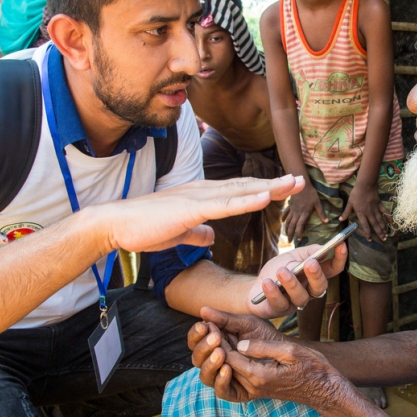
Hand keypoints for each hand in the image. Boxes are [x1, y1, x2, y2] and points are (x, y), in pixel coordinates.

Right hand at [104, 175, 303, 254]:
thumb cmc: (143, 228)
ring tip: (293, 184)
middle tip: (301, 180)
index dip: (263, 189)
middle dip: (275, 185)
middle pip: (246, 186)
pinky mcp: (190, 209)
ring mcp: (197, 198)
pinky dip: (246, 199)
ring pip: (240, 191)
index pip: (239, 191)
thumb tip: (209, 235)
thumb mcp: (177, 232)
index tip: (285, 188)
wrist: (115, 225)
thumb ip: (196, 231)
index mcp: (201, 197)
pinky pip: (224, 205)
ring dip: (269, 188)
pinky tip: (264, 196)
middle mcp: (203, 192)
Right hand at [188, 307, 285, 401]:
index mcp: (214, 344)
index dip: (196, 334)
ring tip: (221, 352)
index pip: (196, 341)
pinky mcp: (235, 392)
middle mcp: (215, 361)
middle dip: (203, 348)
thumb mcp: (246, 323)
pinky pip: (222, 391)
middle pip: (197, 359)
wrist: (287, 352)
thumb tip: (203, 310)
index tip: (204, 325)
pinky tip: (228, 369)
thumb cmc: (266, 336)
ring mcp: (223, 378)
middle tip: (216, 337)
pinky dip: (221, 381)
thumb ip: (225, 319)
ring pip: (205, 376)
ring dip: (210, 364)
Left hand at [219, 337, 348, 408]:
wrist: (324, 388)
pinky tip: (227, 346)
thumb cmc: (312, 367)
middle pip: (223, 365)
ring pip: (227, 372)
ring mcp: (255, 389)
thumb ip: (263, 348)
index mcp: (260, 376)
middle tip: (206, 326)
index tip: (210, 323)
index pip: (229, 357)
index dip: (217, 339)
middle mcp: (254, 386)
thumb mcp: (290, 352)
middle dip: (213, 346)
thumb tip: (240, 344)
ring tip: (213, 333)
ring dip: (218, 354)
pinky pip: (236, 376)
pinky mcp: (258, 388)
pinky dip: (227, 361)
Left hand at [247, 242, 347, 318]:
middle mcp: (309, 290)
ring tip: (282, 271)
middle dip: (316, 275)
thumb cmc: (276, 270)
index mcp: (314, 275)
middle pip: (320, 287)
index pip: (332, 269)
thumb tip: (324, 248)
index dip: (339, 259)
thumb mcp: (291, 256)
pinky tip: (268, 283)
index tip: (341, 245)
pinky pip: (280, 303)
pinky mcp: (280, 309)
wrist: (255, 286)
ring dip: (292, 283)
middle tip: (310, 264)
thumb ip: (307, 252)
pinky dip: (273, 292)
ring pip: (301, 297)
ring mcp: (295, 302)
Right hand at [282, 181, 325, 242]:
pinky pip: (285, 213)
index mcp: (304, 213)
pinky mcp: (290, 205)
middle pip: (291, 225)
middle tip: (289, 241)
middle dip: (290, 234)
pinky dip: (284, 218)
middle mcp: (296, 213)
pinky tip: (282, 222)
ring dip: (286, 228)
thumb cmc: (311, 193)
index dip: (299, 233)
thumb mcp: (318, 203)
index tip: (299, 238)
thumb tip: (327, 222)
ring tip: (286, 235)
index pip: (300, 226)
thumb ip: (321, 213)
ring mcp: (292, 209)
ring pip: (287, 221)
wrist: (301, 184)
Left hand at [340, 182, 391, 241]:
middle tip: (383, 240)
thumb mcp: (349, 203)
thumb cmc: (356, 194)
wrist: (365, 185)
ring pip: (380, 220)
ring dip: (384, 228)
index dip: (368, 233)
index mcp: (361, 213)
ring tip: (386, 235)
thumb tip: (340, 220)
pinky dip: (389, 217)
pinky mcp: (380, 204)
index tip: (370, 239)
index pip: (365, 225)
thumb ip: (346, 212)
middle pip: (375, 225)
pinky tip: (392, 223)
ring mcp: (375, 209)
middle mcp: (369, 213)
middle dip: (379, 233)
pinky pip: (385, 212)